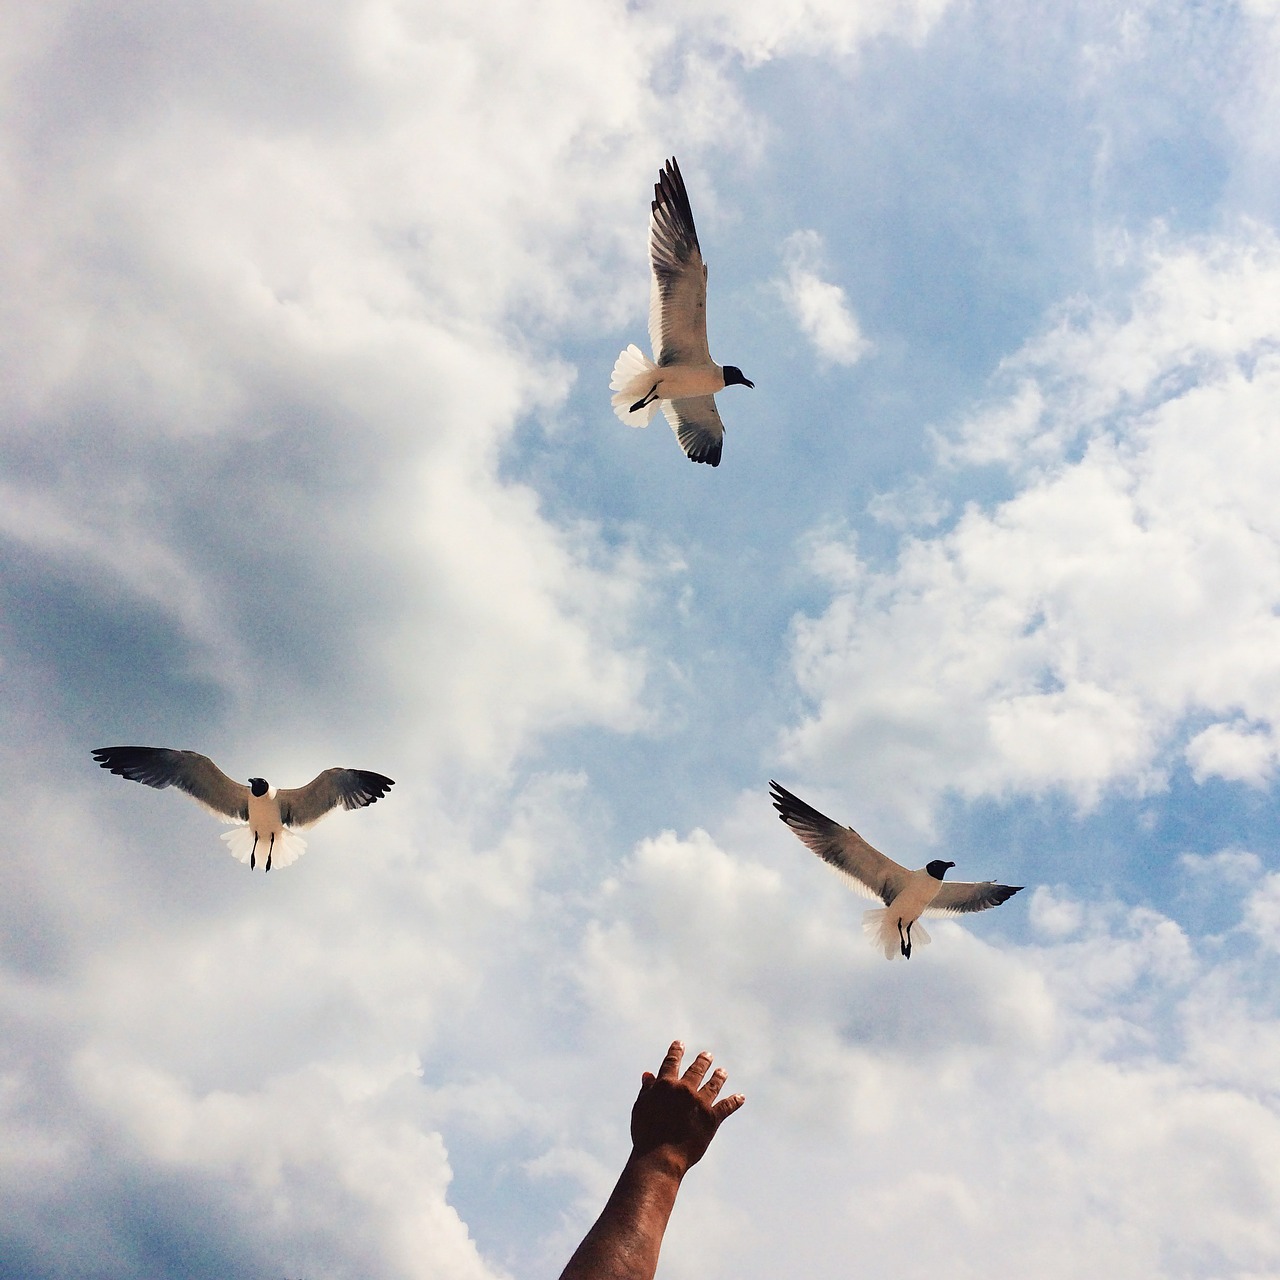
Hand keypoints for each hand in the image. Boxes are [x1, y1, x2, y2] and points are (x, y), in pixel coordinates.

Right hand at [629, 1040, 744, 1175]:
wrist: (661, 1157)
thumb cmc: (645, 1134)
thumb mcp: (641, 1108)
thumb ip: (646, 1090)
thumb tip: (648, 1074)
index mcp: (666, 1085)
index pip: (672, 1062)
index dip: (676, 1051)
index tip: (679, 1043)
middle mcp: (685, 1089)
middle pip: (696, 1070)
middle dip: (702, 1061)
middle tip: (707, 1055)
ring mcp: (700, 1103)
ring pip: (713, 1085)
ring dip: (718, 1077)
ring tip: (722, 1071)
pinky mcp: (712, 1118)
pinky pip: (726, 1107)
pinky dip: (734, 1101)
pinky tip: (740, 1097)